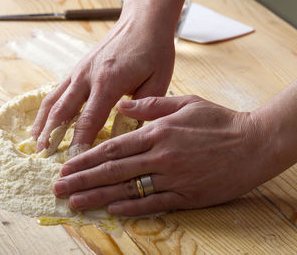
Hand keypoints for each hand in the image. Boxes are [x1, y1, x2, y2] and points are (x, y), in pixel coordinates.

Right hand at [31, 0, 187, 151]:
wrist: (142, 21)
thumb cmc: (154, 51)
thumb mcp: (157, 81)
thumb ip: (140, 110)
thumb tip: (125, 135)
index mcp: (109, 82)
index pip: (89, 120)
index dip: (79, 144)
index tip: (73, 163)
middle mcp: (87, 76)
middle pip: (62, 112)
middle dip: (51, 137)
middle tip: (43, 159)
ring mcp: (78, 71)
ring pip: (53, 101)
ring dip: (43, 124)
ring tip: (36, 145)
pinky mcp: (76, 68)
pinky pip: (56, 91)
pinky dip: (46, 109)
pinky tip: (42, 122)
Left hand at [52, 96, 276, 215]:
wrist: (254, 142)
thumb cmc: (219, 120)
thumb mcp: (184, 102)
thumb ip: (149, 105)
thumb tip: (121, 107)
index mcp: (157, 132)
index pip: (112, 148)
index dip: (86, 158)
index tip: (66, 166)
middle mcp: (160, 156)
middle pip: (112, 170)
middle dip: (82, 179)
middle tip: (59, 188)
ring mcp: (173, 177)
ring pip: (128, 189)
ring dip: (98, 197)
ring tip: (75, 202)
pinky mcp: (187, 195)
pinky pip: (154, 203)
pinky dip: (131, 207)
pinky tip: (111, 210)